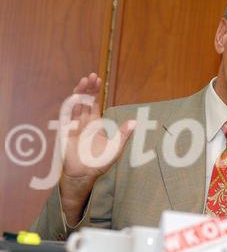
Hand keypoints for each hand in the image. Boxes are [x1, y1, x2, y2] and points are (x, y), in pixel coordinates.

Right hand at [59, 73, 135, 224]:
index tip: (98, 81)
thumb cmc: (99, 163)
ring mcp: (74, 126)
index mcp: (95, 124)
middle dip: (88, 89)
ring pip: (76, 105)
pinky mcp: (67, 132)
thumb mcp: (115, 148)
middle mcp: (84, 123)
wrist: (84, 175)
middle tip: (92, 76)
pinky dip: (70, 106)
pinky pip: (67, 116)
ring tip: (84, 81)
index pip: (94, 104)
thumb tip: (135, 122)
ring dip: (79, 93)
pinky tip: (75, 96)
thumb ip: (124, 135)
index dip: (95, 92)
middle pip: (85, 101)